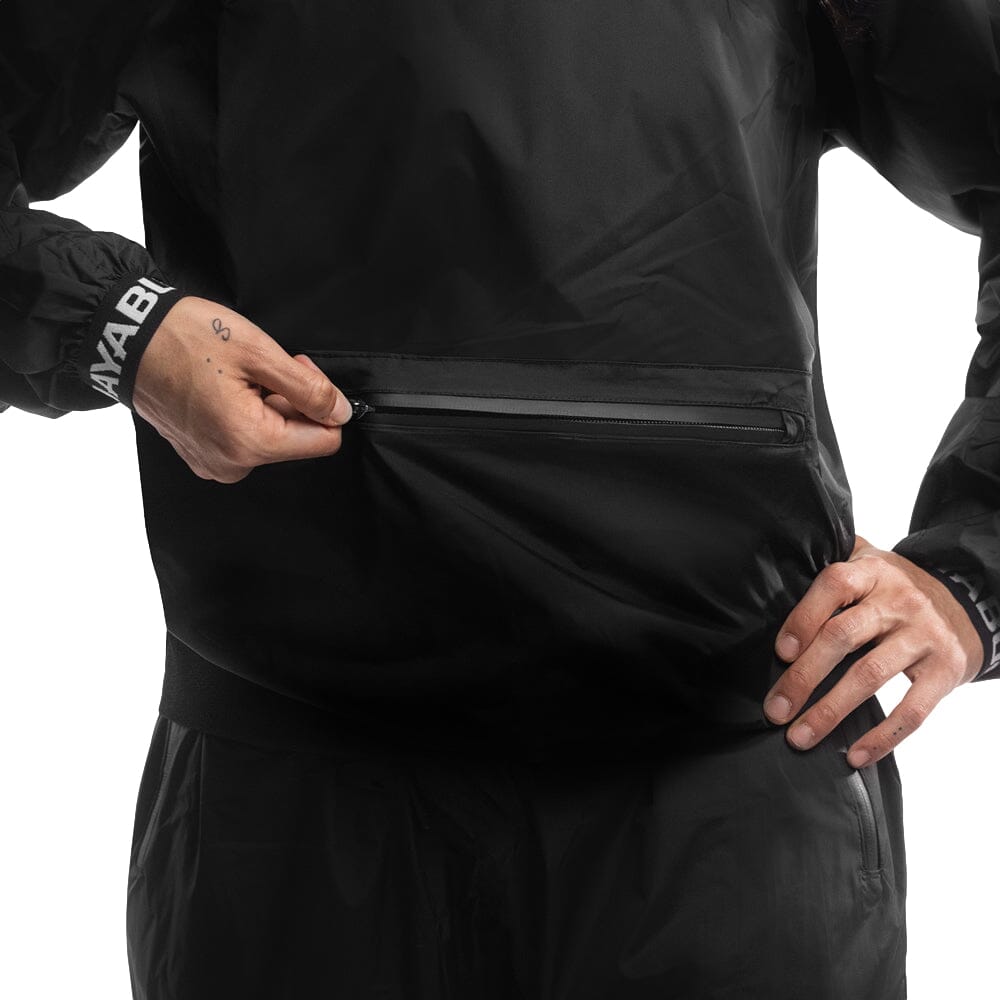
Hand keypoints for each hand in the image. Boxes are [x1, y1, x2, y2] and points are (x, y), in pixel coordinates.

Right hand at [132, 295, 352, 482]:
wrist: (125, 337)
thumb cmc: (185, 338)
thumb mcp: (260, 353)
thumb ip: (309, 389)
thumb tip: (342, 413)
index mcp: (250, 443)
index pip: (324, 440)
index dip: (322, 403)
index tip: (297, 371)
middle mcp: (232, 463)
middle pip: (296, 438)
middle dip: (292, 400)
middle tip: (264, 365)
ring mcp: (212, 462)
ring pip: (270, 437)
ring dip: (268, 404)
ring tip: (239, 373)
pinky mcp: (200, 454)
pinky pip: (243, 438)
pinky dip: (244, 412)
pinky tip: (224, 386)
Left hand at [762, 534, 984, 767]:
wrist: (966, 603)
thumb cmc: (895, 590)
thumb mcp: (867, 564)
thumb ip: (829, 574)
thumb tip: (769, 596)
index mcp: (872, 573)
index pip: (834, 586)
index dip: (803, 618)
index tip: (780, 653)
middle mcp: (899, 601)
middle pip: (842, 637)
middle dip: (803, 677)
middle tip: (775, 709)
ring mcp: (924, 636)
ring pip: (869, 675)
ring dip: (829, 711)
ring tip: (799, 736)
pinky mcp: (945, 671)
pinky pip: (912, 710)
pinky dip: (882, 737)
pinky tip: (854, 756)